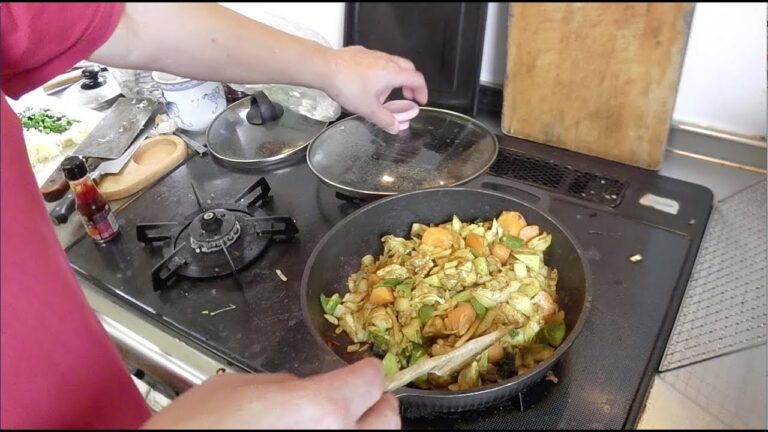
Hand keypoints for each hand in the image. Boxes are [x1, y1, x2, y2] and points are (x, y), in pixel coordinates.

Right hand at [140, 358, 399, 429]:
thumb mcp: (234, 388)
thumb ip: (285, 386)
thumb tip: (304, 390)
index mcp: (321, 409)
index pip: (370, 381)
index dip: (364, 372)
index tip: (359, 373)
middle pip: (387, 422)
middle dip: (374, 407)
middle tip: (357, 402)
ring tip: (331, 426)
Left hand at [323, 46, 427, 133]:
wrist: (325, 68)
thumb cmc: (347, 86)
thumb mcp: (368, 109)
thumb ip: (385, 120)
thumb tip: (395, 127)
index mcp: (393, 73)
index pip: (417, 79)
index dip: (422, 91)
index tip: (420, 101)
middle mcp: (386, 60)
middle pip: (408, 68)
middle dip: (410, 83)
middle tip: (407, 96)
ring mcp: (373, 54)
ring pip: (392, 63)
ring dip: (395, 78)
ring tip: (385, 93)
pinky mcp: (360, 53)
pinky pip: (377, 61)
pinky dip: (380, 71)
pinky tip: (368, 83)